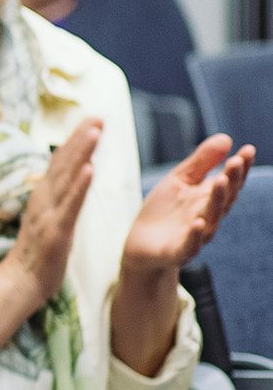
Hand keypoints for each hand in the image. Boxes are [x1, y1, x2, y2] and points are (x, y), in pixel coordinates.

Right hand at [4, 120, 100, 305]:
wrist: (19, 284)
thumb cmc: (36, 256)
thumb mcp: (46, 221)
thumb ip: (55, 200)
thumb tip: (66, 183)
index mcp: (43, 198)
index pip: (60, 164)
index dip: (75, 141)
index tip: (91, 120)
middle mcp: (43, 200)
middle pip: (63, 163)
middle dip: (81, 137)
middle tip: (98, 115)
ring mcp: (48, 214)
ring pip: (67, 177)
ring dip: (81, 152)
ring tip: (95, 130)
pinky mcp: (56, 230)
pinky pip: (70, 205)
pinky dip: (79, 186)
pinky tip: (89, 169)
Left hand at [125, 133, 253, 273]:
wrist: (141, 245)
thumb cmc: (164, 210)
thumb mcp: (180, 180)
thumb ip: (201, 162)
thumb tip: (227, 138)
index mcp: (209, 198)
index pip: (230, 182)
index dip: (240, 168)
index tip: (248, 150)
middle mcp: (208, 216)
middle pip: (224, 198)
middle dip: (230, 180)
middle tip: (235, 162)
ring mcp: (195, 235)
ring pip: (211, 218)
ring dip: (216, 200)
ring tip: (219, 180)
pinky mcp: (178, 251)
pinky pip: (190, 245)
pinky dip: (195, 235)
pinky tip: (198, 222)